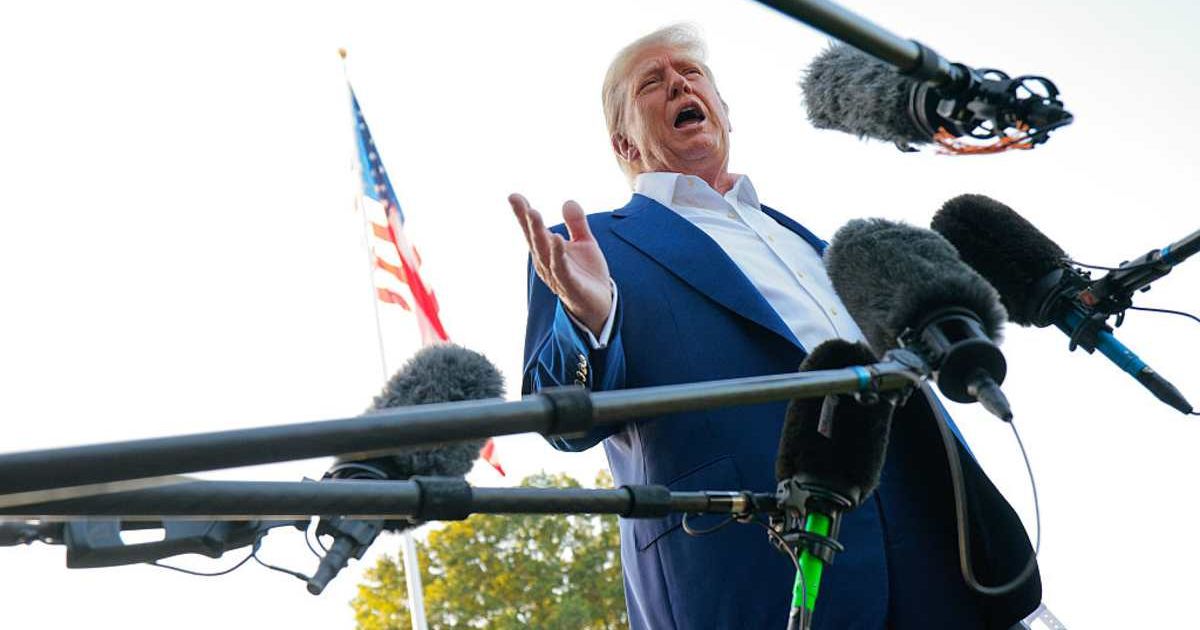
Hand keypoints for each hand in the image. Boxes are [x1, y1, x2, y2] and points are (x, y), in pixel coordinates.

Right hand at [510, 193, 611, 335]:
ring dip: (538, 233)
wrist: (599, 303)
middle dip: (527, 220)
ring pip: (544, 251)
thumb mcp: (584, 243)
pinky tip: (557, 239)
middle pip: (535, 238)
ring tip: (533, 214)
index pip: (533, 230)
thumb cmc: (586, 273)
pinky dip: (558, 254)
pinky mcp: (570, 285)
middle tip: (520, 202)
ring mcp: (556, 274)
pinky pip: (562, 268)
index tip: (513, 196)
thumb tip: (568, 201)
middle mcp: (546, 262)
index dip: (523, 214)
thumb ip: (576, 223)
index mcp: (547, 250)